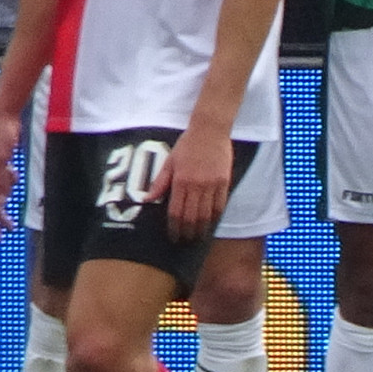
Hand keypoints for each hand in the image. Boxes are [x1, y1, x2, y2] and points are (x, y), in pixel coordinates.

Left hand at [162, 121, 233, 242]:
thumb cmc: (187, 144)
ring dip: (202, 229)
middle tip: (185, 241)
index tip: (173, 236)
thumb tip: (148, 199)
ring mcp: (212, 185)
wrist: (210, 130)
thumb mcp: (169, 161)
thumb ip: (160, 183)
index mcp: (180, 181)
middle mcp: (196, 185)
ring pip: (207, 215)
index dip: (174, 228)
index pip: (176, 212)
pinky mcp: (224, 182)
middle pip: (192, 217)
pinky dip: (215, 217)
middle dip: (188, 233)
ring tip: (198, 237)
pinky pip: (220, 205)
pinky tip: (211, 223)